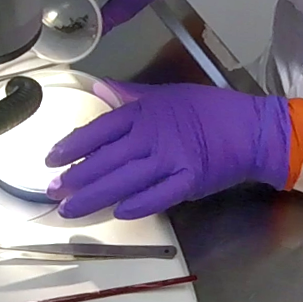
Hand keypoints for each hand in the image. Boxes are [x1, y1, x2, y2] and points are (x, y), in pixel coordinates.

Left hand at [46, 81, 290, 218]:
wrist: (251, 129)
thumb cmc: (209, 109)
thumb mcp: (167, 93)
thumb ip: (131, 95)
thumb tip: (99, 88)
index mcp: (146, 111)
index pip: (100, 128)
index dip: (73, 145)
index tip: (52, 158)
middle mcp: (154, 135)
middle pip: (106, 159)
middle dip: (75, 178)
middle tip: (51, 192)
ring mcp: (171, 160)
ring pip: (124, 181)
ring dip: (94, 196)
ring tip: (69, 209)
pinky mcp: (188, 182)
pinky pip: (157, 196)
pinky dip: (137, 205)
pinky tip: (118, 213)